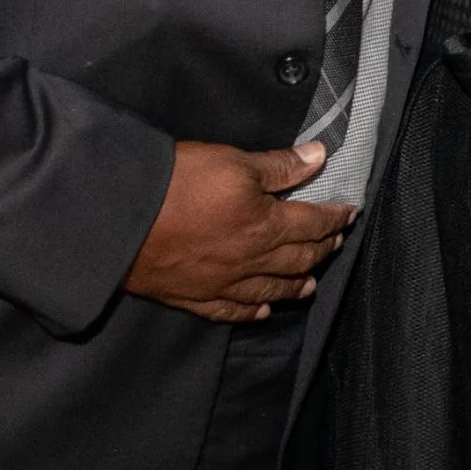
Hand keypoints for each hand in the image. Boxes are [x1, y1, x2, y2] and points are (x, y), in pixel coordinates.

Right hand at [123, 141, 353, 321]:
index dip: (334, 217)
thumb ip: (278, 166)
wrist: (121, 222)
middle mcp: (251, 261)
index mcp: (266, 226)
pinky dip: (252, 312)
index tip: (349, 213)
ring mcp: (223, 284)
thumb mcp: (232, 162)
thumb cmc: (178, 185)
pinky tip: (263, 312)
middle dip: (320, 249)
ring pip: (270, 290)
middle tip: (334, 244)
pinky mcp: (194, 297)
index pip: (312, 223)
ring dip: (294, 285)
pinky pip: (232, 311)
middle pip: (297, 259)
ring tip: (310, 284)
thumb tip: (319, 157)